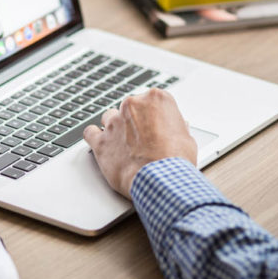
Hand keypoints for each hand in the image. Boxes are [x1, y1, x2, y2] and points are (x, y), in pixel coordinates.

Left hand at [83, 88, 197, 198]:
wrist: (160, 179)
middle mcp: (133, 105)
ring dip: (115, 128)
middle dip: (135, 121)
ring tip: (124, 144)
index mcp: (156, 99)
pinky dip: (95, 137)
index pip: (152, 101)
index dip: (154, 116)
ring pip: (109, 117)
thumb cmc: (176, 160)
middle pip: (130, 108)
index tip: (156, 127)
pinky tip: (102, 144)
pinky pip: (90, 133)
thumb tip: (176, 127)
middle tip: (143, 139)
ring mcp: (114, 122)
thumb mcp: (187, 139)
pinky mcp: (101, 140)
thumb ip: (176, 127)